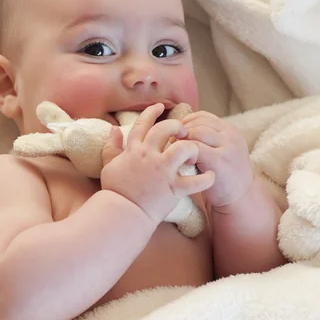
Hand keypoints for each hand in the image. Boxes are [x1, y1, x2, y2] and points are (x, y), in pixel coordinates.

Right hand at [100, 104, 214, 223]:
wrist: (121, 213)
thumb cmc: (115, 191)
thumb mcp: (108, 165)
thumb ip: (111, 147)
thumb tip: (113, 130)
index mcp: (134, 150)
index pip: (143, 124)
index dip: (152, 113)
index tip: (161, 107)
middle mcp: (149, 156)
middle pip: (166, 130)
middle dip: (176, 126)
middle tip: (183, 131)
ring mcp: (162, 172)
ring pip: (183, 149)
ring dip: (191, 148)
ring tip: (194, 153)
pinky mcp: (172, 189)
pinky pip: (194, 182)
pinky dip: (205, 179)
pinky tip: (211, 176)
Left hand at [180, 111, 253, 211]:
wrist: (239, 198)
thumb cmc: (224, 176)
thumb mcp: (220, 151)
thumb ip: (207, 139)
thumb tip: (179, 129)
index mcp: (230, 131)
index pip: (203, 116)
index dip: (186, 122)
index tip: (176, 134)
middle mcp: (231, 136)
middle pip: (199, 123)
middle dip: (182, 131)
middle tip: (171, 143)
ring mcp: (227, 147)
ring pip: (197, 132)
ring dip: (182, 140)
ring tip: (176, 152)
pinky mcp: (220, 160)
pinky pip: (196, 148)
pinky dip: (186, 152)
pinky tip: (183, 162)